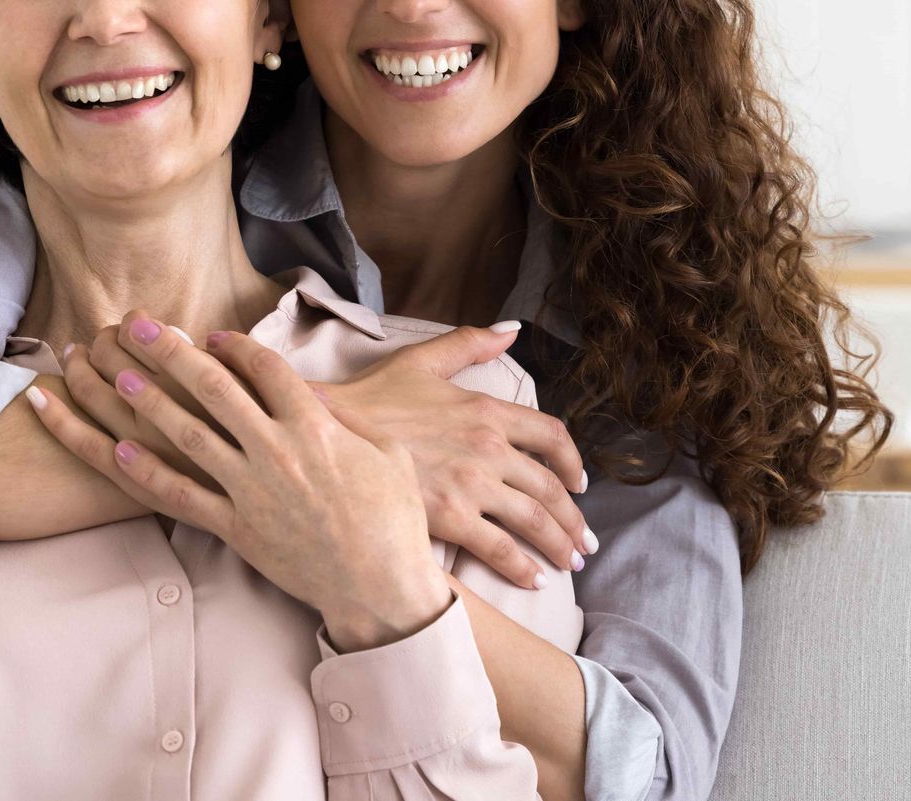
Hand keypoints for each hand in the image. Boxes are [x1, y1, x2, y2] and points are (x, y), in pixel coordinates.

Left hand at [26, 325, 449, 651]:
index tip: (213, 335)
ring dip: (150, 402)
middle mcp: (278, 451)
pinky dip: (150, 474)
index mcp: (317, 427)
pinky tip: (122, 450)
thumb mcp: (388, 453)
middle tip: (137, 326)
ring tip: (117, 376)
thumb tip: (311, 390)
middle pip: (214, 390)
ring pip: (189, 436)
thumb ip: (345, 417)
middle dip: (172, 353)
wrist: (381, 587)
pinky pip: (184, 497)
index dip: (235, 345)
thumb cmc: (394, 519)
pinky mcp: (238, 530)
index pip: (266, 369)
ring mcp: (253, 491)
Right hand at [320, 326, 592, 586]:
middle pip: (551, 487)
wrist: (326, 431)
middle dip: (574, 519)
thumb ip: (471, 342)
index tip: (580, 484)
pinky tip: (535, 580)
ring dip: (559, 545)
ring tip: (570, 564)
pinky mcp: (448, 516)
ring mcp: (470, 483)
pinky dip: (523, 567)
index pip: (552, 436)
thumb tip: (512, 329)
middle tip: (585, 543)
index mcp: (487, 409)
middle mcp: (488, 447)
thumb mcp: (423, 360)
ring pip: (534, 520)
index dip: (573, 463)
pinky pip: (499, 548)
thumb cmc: (371, 397)